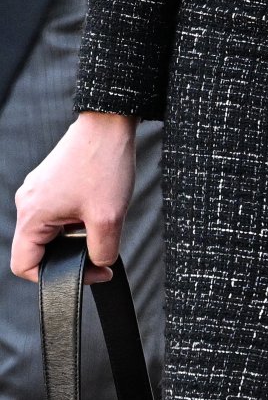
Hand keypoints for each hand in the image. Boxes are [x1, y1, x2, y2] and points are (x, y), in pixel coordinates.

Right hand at [11, 112, 136, 284]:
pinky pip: (58, 212)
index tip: (84, 273)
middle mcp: (28, 201)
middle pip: (38, 248)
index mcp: (31, 213)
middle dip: (67, 254)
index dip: (53, 279)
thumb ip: (102, 251)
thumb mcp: (109, 217)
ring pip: (51, 230)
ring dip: (74, 235)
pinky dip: (76, 218)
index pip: (24, 265)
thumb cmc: (104, 161)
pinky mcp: (52, 180)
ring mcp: (39, 189)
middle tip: (96, 250)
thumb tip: (100, 264)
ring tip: (98, 224)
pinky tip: (96, 209)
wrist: (111, 120)